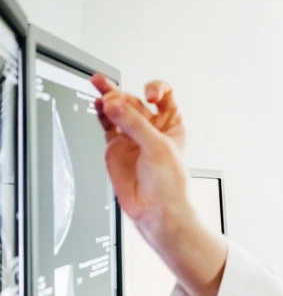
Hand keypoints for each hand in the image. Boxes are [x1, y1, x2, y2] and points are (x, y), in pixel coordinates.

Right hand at [93, 76, 227, 295]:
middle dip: (124, 95)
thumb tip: (113, 104)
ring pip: (118, 109)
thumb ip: (134, 124)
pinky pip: (106, 123)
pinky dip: (101, 113)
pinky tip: (97, 104)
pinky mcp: (116, 146)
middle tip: (112, 96)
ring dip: (109, 95)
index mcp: (172, 124)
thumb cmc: (170, 184)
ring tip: (98, 84)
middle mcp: (152, 128)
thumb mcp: (157, 147)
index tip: (149, 96)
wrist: (156, 210)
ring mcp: (132, 136)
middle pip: (135, 100)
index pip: (165, 95)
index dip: (156, 89)